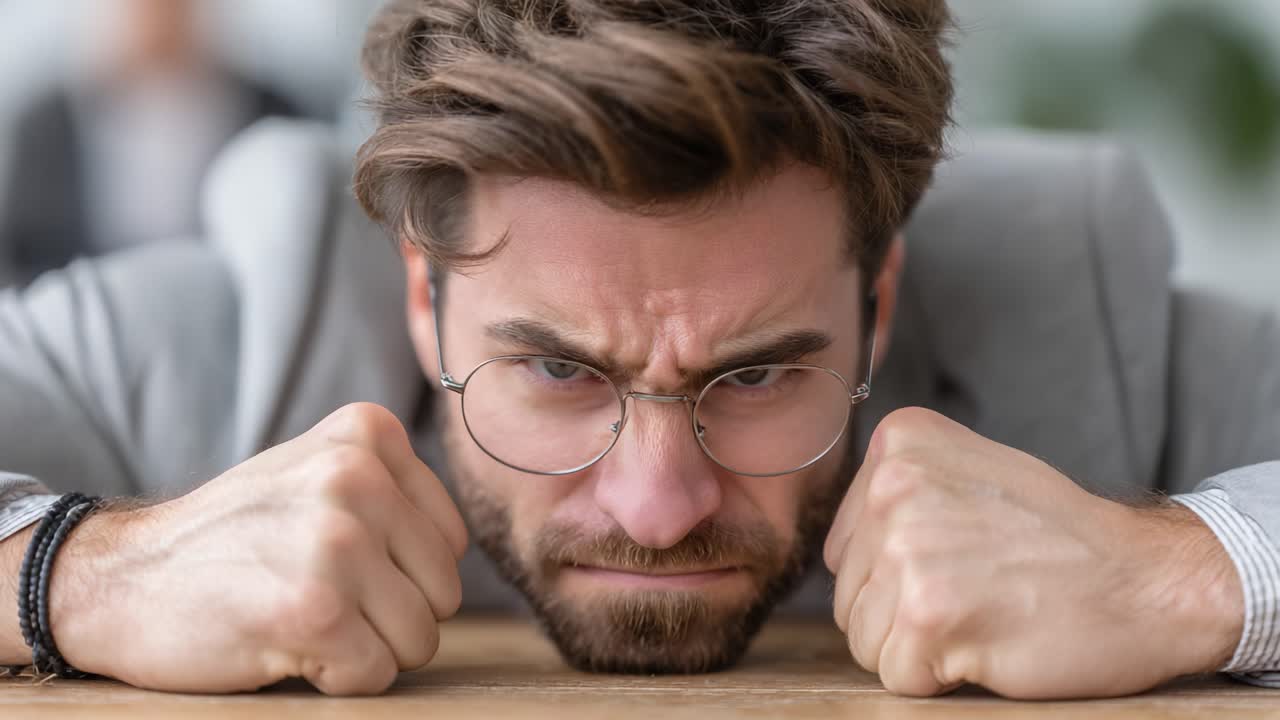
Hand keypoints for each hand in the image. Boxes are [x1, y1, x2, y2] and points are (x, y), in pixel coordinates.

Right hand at [48, 403, 467, 694]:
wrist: (120, 578)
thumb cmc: (232, 538)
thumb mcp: (316, 474)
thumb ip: (394, 493)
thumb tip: (465, 550)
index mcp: (369, 433)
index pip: (450, 540)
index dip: (398, 574)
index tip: (330, 562)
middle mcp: (358, 476)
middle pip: (442, 592)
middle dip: (387, 616)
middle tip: (314, 596)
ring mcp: (337, 541)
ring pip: (419, 639)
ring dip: (364, 650)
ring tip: (299, 616)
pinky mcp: (315, 610)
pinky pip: (376, 674)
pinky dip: (335, 678)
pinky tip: (283, 643)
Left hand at [823, 407, 1242, 698]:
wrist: (1149, 579)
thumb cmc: (1060, 538)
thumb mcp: (967, 475)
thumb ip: (897, 495)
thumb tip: (836, 552)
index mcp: (901, 443)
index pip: (844, 545)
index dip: (897, 574)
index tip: (962, 559)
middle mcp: (893, 486)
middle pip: (848, 593)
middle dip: (903, 612)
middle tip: (979, 590)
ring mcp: (908, 547)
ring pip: (863, 638)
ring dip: (919, 647)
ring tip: (983, 613)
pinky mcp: (927, 613)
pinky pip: (896, 674)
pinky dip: (940, 678)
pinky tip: (989, 641)